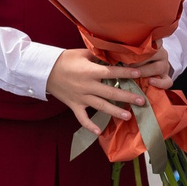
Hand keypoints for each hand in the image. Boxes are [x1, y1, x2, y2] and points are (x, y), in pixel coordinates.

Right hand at [46, 48, 167, 133]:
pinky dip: (89, 126)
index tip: (139, 74)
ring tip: (128, 116)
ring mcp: (81, 97)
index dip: (126, 73)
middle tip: (141, 101)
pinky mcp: (74, 105)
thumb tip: (114, 54)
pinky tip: (99, 132)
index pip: (112, 72)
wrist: (44, 70)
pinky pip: (82, 118)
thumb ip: (98, 55)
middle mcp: (87, 86)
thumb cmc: (65, 59)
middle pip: (110, 92)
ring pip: (100, 106)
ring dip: (115, 112)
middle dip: (127, 97)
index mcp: (90, 71)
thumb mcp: (82, 53)